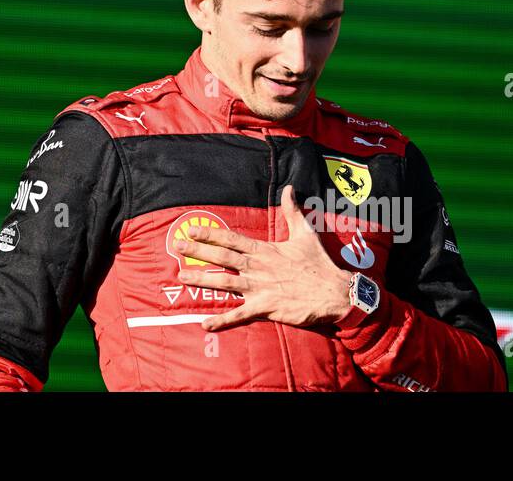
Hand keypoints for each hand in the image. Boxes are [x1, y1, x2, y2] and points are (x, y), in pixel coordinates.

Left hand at [174, 184, 352, 330]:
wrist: (335, 293)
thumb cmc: (319, 264)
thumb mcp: (305, 233)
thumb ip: (292, 211)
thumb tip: (289, 188)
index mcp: (265, 250)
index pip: (232, 239)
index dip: (210, 234)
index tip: (192, 229)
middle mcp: (258, 267)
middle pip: (222, 257)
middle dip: (198, 251)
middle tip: (178, 246)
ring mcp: (260, 287)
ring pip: (225, 283)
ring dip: (202, 279)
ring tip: (182, 276)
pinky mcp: (266, 307)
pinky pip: (240, 315)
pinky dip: (222, 320)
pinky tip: (205, 324)